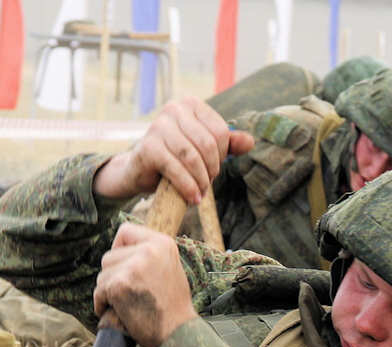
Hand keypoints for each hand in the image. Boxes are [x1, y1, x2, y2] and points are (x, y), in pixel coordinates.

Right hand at [92, 96, 254, 204]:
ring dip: (201, 180)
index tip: (214, 168)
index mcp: (190, 104)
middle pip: (209, 144)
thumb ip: (228, 144)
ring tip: (200, 193)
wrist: (140, 171)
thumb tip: (250, 142)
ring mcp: (158, 126)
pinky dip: (188, 187)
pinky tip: (192, 198)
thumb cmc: (176, 158)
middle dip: (212, 169)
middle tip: (207, 184)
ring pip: (193, 157)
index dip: (222, 155)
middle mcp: (173, 109)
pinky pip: (177, 169)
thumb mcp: (204, 149)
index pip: (221, 131)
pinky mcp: (149, 147)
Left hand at [93, 222, 195, 346]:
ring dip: (109, 291)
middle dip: (114, 276)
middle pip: (110, 256)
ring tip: (129, 304)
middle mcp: (149, 250)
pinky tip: (121, 312)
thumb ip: (149, 255)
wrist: (178, 333)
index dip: (119, 249)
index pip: (125, 231)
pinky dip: (104, 304)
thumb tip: (122, 250)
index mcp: (162, 243)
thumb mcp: (169, 268)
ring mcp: (133, 267)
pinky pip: (99, 291)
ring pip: (102, 274)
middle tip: (132, 293)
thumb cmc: (172, 307)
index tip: (125, 267)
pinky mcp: (120, 285)